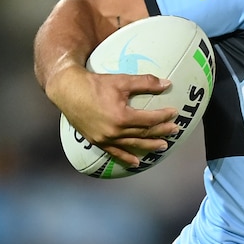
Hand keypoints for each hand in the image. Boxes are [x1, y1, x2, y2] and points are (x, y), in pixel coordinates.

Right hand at [53, 65, 179, 166]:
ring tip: (163, 146)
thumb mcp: (122, 81)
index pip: (149, 119)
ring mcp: (105, 139)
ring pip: (132, 144)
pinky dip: (126, 158)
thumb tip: (167, 84)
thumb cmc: (95, 84)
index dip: (164, 117)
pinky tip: (137, 162)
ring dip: (149, 145)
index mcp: (122, 117)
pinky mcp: (96, 141)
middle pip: (144, 133)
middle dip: (161, 131)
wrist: (68, 90)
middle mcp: (114, 131)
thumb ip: (146, 83)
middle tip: (175, 130)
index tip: (174, 113)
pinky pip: (114, 152)